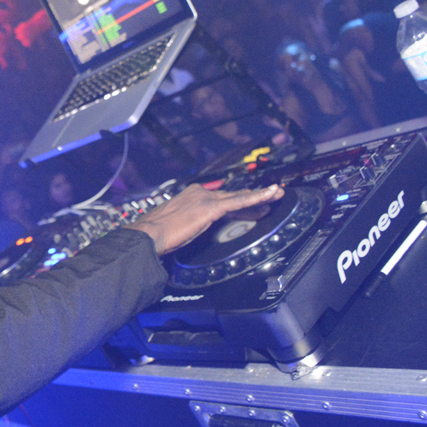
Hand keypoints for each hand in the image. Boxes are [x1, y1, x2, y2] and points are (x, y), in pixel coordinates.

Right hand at [130, 183, 283, 254]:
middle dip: (252, 196)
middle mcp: (199, 192)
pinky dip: (256, 197)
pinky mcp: (210, 208)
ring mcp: (205, 198)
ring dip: (260, 195)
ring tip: (276, 193)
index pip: (220, 197)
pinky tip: (269, 195)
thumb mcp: (175, 223)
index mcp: (190, 195)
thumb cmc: (157, 233)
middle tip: (271, 195)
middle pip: (232, 195)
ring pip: (238, 197)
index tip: (248, 204)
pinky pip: (239, 202)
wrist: (149, 233)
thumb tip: (191, 227)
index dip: (237, 201)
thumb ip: (189, 220)